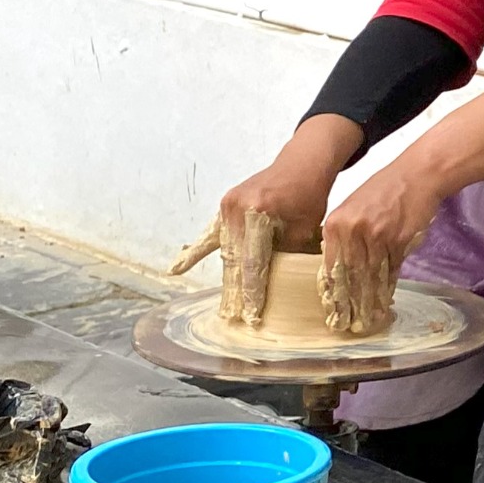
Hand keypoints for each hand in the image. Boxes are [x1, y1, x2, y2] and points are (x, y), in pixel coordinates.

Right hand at [175, 143, 339, 326]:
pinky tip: (175, 269)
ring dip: (226, 278)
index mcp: (259, 212)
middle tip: (235, 318)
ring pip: (225, 251)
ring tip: (225, 306)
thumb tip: (282, 288)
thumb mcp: (305, 228)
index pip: (253, 262)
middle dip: (236, 291)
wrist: (300, 164)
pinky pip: (209, 235)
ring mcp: (227, 206)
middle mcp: (237, 208)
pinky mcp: (224, 207)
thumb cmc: (308, 195)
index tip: (252, 315)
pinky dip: (194, 253)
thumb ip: (289, 255)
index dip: (252, 291)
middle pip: (234, 259)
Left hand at [317, 159, 443, 335]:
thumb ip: (344, 238)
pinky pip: (391, 270)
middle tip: (348, 325)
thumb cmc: (385, 192)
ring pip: (370, 276)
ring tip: (369, 320)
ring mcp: (375, 236)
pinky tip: (386, 301)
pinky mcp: (397, 240)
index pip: (330, 267)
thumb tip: (340, 271)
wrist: (416, 175)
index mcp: (334, 224)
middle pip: (349, 276)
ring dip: (370, 301)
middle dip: (349, 304)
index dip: (333, 293)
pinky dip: (389, 287)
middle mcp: (351, 231)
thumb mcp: (354, 210)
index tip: (333, 312)